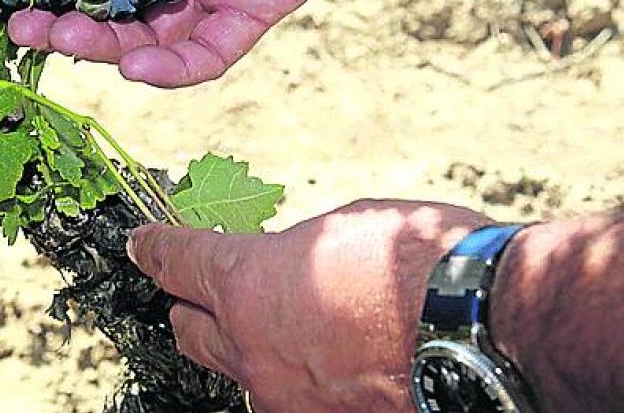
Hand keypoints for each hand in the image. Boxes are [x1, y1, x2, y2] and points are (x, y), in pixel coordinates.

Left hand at [126, 201, 488, 412]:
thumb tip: (288, 265)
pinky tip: (326, 361)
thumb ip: (298, 251)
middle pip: (186, 327)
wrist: (482, 331)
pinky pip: (286, 398)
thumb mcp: (345, 227)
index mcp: (246, 281)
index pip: (175, 261)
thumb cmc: (421, 261)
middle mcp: (249, 346)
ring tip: (278, 327)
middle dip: (188, 303)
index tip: (141, 242)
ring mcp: (282, 396)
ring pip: (234, 371)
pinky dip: (294, 378)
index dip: (154, 247)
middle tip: (203, 287)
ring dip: (242, 346)